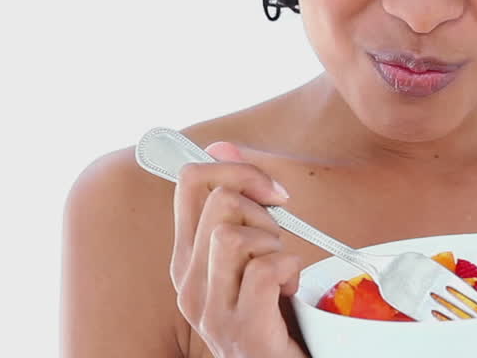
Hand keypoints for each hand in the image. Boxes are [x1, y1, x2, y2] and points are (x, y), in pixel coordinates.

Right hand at [170, 141, 306, 357]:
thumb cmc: (274, 308)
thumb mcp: (253, 249)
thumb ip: (239, 200)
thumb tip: (222, 145)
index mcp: (186, 258)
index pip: (189, 182)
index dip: (236, 171)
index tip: (271, 193)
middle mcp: (187, 283)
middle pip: (218, 203)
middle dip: (263, 213)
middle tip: (278, 244)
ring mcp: (210, 310)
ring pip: (232, 235)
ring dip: (273, 245)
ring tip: (281, 272)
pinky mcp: (241, 330)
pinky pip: (264, 270)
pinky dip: (290, 271)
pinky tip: (290, 292)